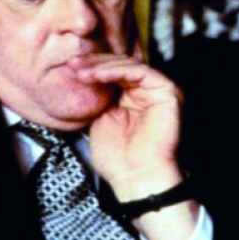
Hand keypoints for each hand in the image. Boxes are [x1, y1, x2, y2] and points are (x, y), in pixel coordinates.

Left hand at [70, 52, 199, 239]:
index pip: (114, 72)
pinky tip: (97, 75)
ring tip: (80, 70)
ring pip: (130, 64)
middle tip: (73, 63)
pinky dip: (117, 70)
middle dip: (95, 62)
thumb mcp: (100, 119)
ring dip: (102, 65)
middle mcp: (149, 91)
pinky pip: (140, 72)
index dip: (93, 67)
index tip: (70, 67)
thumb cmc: (118, 158)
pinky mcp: (168, 92)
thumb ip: (98, 97)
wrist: (134, 177)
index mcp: (135, 97)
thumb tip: (83, 73)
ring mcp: (160, 90)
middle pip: (122, 64)